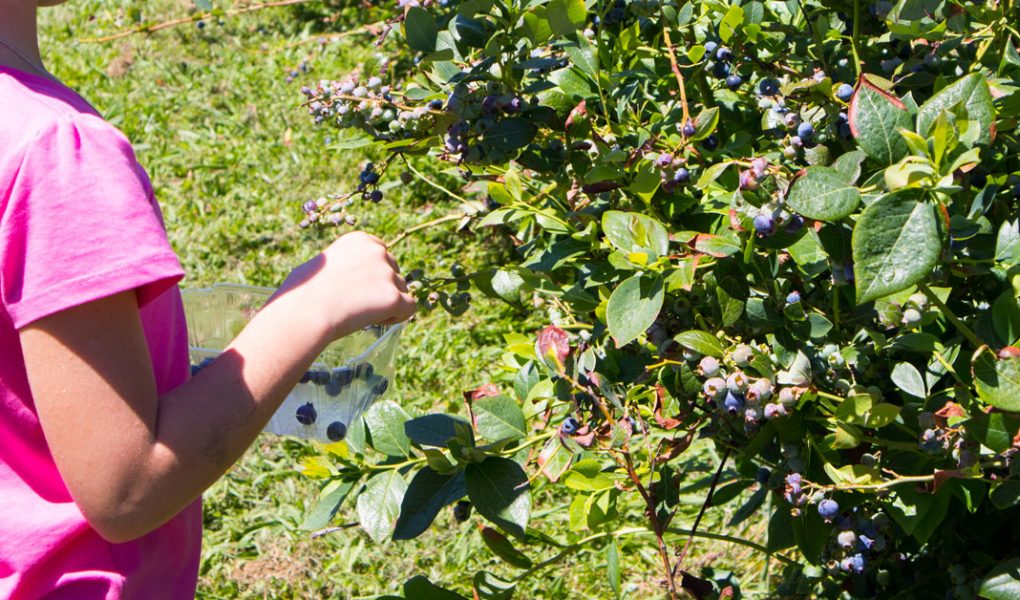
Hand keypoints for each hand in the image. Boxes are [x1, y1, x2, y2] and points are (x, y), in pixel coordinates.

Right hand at [273, 231, 416, 342]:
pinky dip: (397, 316)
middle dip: (382, 288)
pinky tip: (376, 320)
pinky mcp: (394, 296)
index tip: (359, 287)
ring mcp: (388, 273)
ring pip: (402, 290)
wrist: (305, 311)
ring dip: (388, 303)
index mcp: (360, 239)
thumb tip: (348, 276)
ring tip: (361, 313)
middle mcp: (378, 251)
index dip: (374, 273)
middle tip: (358, 304)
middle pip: (394, 272)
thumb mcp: (322, 265)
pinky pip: (409, 308)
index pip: (382, 254)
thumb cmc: (303, 293)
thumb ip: (344, 263)